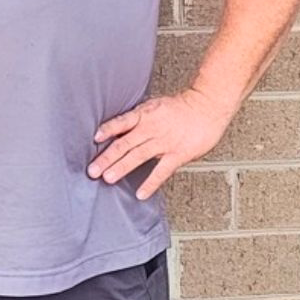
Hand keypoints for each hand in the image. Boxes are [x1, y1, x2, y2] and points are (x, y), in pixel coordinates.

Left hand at [87, 88, 236, 199]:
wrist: (207, 106)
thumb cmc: (181, 107)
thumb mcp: (155, 106)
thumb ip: (138, 119)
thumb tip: (119, 130)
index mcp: (145, 114)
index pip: (122, 122)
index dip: (108, 130)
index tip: (94, 139)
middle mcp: (152, 128)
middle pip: (125, 144)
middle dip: (107, 158)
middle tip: (93, 170)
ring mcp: (164, 142)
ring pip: (138, 157)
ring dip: (122, 168)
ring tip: (108, 179)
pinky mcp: (178, 154)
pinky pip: (161, 171)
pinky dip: (150, 183)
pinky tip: (140, 194)